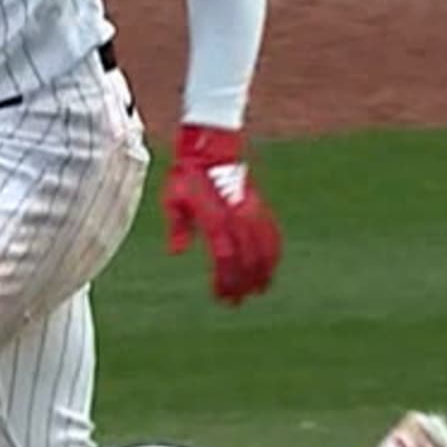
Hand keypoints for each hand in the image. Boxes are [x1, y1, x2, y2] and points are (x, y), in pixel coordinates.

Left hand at [161, 125, 281, 304]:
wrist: (211, 146)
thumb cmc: (187, 174)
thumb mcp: (172, 197)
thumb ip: (176, 225)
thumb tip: (176, 252)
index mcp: (214, 215)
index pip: (224, 255)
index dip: (225, 279)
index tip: (222, 296)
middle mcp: (236, 214)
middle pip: (246, 256)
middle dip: (243, 281)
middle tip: (237, 301)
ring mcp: (250, 209)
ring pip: (263, 246)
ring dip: (263, 270)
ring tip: (260, 290)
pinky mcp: (258, 205)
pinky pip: (272, 231)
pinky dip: (273, 251)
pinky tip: (271, 266)